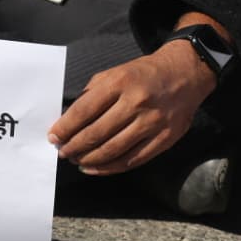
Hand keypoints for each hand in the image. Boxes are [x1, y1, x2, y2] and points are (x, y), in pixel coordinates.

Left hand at [48, 26, 219, 174]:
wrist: (186, 72)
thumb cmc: (142, 74)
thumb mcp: (113, 74)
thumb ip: (90, 96)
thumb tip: (67, 123)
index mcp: (120, 82)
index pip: (83, 111)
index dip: (64, 128)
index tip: (53, 137)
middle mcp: (137, 102)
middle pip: (96, 134)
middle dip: (73, 147)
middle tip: (63, 152)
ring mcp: (153, 122)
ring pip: (112, 150)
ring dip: (89, 159)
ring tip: (76, 160)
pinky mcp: (166, 138)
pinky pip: (132, 160)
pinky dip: (110, 168)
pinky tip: (95, 168)